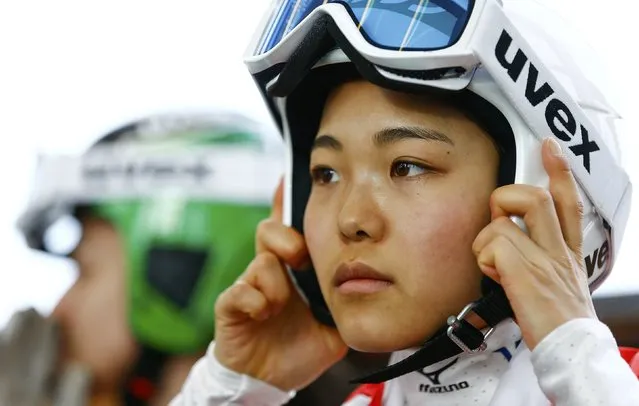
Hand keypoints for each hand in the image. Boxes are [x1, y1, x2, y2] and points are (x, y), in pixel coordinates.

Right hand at [213, 180, 347, 390]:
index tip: (289, 177)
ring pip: (261, 262)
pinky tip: (264, 313)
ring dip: (275, 284)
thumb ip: (348, 300)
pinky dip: (254, 301)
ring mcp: (248, 288)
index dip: (287, 202)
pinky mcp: (231, 307)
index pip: (290, 229)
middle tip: (300, 258)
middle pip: (269, 231)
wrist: (273, 378)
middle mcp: (269, 272)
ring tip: (281, 306)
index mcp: (293, 271)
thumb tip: (374, 282)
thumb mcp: (334, 321)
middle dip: (285, 238)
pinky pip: (239, 292)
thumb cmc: (302, 345)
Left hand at [472, 138, 595, 349]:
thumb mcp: (558, 283)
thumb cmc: (559, 321)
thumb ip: (538, 257)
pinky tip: (494, 278)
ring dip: (489, 236)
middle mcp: (559, 251)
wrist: (573, 350)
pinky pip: (493, 246)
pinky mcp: (525, 273)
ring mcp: (543, 260)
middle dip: (508, 198)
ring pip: (507, 219)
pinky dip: (484, 260)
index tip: (550, 147)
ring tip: (494, 261)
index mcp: (568, 251)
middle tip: (498, 220)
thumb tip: (506, 238)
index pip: (568, 203)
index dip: (559, 172)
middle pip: (536, 198)